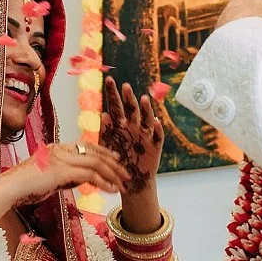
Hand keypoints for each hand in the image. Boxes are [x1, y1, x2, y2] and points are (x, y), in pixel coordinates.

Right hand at [0, 142, 129, 208]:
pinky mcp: (62, 170)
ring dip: (113, 173)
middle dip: (113, 162)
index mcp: (56, 148)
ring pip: (96, 162)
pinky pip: (90, 175)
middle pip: (94, 151)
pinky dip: (104, 182)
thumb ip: (64, 176)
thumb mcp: (47, 178)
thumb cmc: (23, 187)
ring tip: (123, 184)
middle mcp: (60, 149)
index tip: (116, 158)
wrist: (8, 189)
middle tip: (126, 172)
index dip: (103, 151)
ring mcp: (61, 158)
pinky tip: (112, 190)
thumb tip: (80, 180)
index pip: (86, 145)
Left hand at [100, 77, 161, 195]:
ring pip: (146, 119)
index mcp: (120, 125)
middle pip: (131, 109)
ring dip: (145, 109)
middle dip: (128, 98)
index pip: (116, 105)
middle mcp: (133, 126)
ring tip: (143, 99)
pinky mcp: (155, 145)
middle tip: (125, 86)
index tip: (108, 79)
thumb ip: (106, 131)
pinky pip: (157, 136)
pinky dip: (157, 129)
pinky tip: (155, 122)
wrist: (130, 181)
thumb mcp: (108, 146)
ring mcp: (145, 135)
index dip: (112, 93)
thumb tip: (104, 114)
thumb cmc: (116, 162)